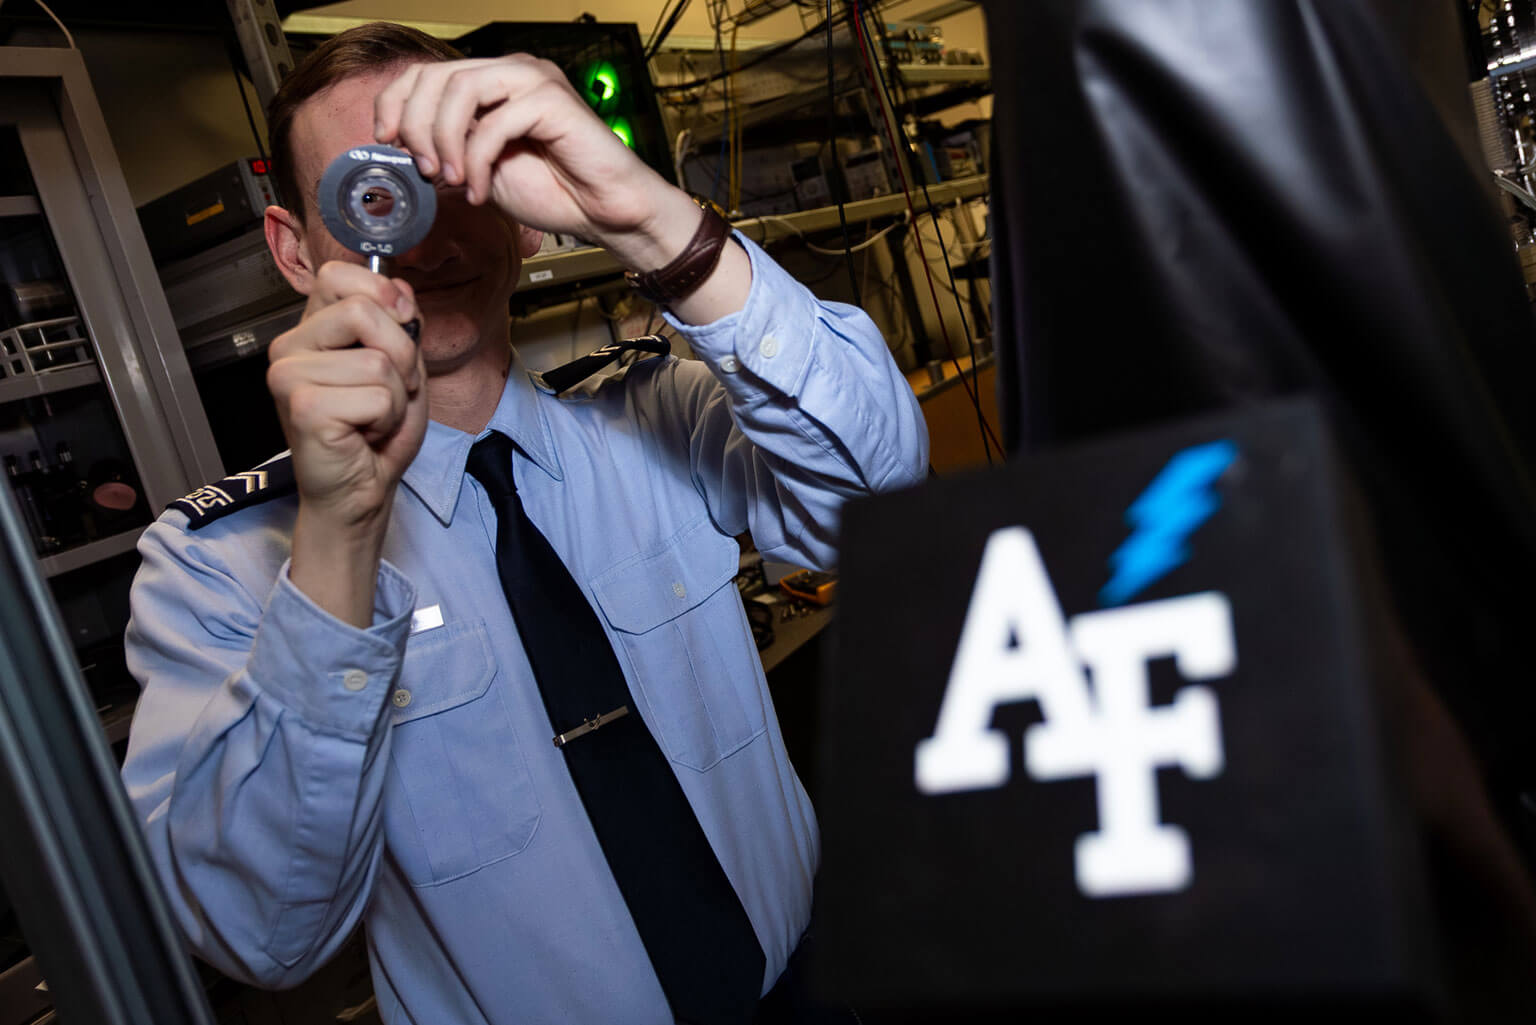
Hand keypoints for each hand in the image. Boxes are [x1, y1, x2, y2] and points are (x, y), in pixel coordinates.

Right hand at [266, 262, 427, 533]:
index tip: (399, 325)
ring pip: (379, 361)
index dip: (381, 295)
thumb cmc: (376, 432)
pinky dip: (386, 419)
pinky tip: (364, 434)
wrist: (361, 490)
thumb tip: (398, 288)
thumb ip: (401, 322)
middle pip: (364, 311)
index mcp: (312, 329)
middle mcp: (290, 346)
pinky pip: (377, 396)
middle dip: (401, 356)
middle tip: (388, 391)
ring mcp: (289, 375)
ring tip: (373, 418)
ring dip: (396, 397)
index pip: (338, 275)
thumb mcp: (402, 366)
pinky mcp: (302, 406)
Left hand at [372, 55, 678, 262]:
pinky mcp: (552, 101)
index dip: (395, 103)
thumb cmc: (555, 191)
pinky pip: (494, 123)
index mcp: (494, 82)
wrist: (604, 212)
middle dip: (416, 126)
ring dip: (444, 141)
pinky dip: (477, 162)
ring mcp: (534, 81)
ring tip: (453, 181)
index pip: (426, 73)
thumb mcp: (482, 169)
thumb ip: (449, 149)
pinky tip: (480, 192)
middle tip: (426, 171)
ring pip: (461, 90)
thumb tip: (401, 146)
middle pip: (437, 77)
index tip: (387, 142)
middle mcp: (512, 72)